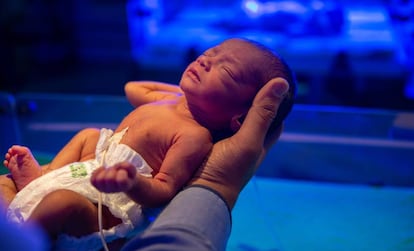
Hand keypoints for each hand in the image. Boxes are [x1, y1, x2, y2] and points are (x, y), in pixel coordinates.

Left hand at [91, 162, 136, 192]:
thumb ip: (128, 166)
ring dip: (104, 172)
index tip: (123, 171)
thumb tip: (121, 165)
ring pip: (100, 180)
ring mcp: (104, 189)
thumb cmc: (127, 174)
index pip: (121, 180)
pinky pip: (92, 179)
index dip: (122, 172)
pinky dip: (97, 172)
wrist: (122, 181)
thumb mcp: (131, 169)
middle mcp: (113, 190)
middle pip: (109, 179)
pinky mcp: (97, 186)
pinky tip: (103, 169)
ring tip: (109, 170)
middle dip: (113, 170)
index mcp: (124, 186)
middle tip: (116, 169)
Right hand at [189, 77, 288, 208]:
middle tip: (243, 73)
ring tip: (224, 78)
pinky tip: (206, 97)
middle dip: (249, 96)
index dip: (274, 98)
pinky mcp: (207, 141)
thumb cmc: (226, 171)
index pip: (274, 116)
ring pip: (230, 116)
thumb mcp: (247, 141)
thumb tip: (282, 83)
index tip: (269, 78)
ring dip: (228, 101)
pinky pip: (212, 120)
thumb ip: (261, 114)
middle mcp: (243, 141)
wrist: (194, 194)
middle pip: (251, 114)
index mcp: (259, 142)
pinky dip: (212, 109)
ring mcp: (224, 142)